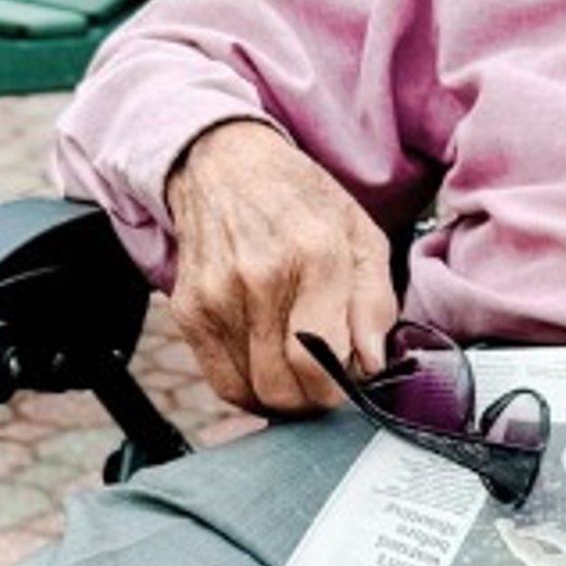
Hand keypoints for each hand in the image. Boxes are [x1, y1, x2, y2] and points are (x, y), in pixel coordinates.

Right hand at [158, 120, 399, 416]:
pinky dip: (248, 386)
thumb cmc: (301, 201)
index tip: (345, 384)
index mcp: (314, 257)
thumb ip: (377, 304)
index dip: (336, 392)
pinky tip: (265, 360)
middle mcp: (260, 278)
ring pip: (250, 392)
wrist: (225, 164)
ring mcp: (217, 296)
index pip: (316, 364)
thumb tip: (372, 364)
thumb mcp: (362, 235)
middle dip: (309, 400)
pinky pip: (221, 381)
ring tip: (295, 368)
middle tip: (322, 381)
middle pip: (280, 387)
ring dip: (279, 395)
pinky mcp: (189, 311)